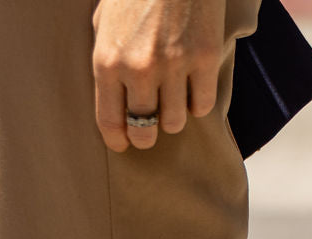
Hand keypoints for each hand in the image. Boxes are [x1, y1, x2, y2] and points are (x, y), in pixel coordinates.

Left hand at [92, 0, 226, 151]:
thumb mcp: (106, 21)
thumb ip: (106, 58)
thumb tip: (111, 95)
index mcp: (108, 63)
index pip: (110, 123)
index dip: (118, 141)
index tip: (124, 144)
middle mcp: (139, 70)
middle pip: (145, 130)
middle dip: (147, 134)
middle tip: (152, 125)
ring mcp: (174, 64)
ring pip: (175, 122)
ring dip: (175, 117)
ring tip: (174, 102)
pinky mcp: (206, 56)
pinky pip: (203, 104)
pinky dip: (199, 103)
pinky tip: (196, 89)